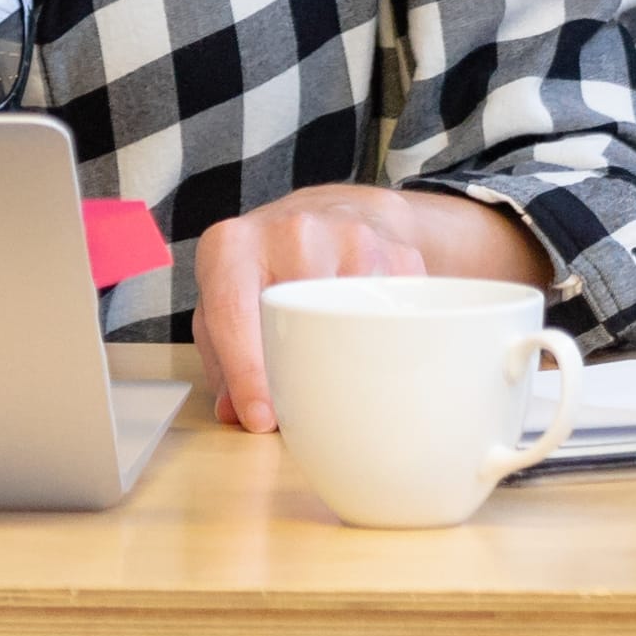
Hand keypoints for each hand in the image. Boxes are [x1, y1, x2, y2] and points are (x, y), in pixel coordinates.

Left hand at [189, 184, 558, 431]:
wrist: (351, 217)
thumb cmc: (283, 281)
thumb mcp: (240, 313)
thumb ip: (232, 362)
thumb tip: (240, 414)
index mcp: (233, 248)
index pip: (227, 301)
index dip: (242, 362)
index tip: (264, 415)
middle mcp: (288, 227)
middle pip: (292, 297)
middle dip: (296, 360)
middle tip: (302, 418)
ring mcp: (348, 229)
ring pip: (355, 294)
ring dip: (360, 343)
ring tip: (362, 379)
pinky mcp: (400, 244)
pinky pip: (407, 292)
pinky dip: (408, 325)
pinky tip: (407, 343)